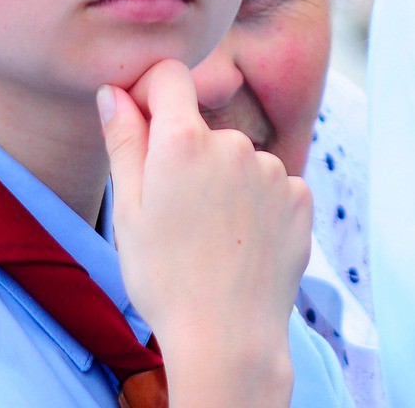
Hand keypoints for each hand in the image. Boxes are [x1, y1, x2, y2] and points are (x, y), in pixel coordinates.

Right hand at [100, 59, 309, 405]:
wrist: (227, 338)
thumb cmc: (164, 278)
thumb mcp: (128, 209)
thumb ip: (123, 140)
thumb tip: (113, 92)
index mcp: (183, 140)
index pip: (169, 76)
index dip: (152, 93)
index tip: (143, 126)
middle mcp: (234, 142)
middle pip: (203, 127)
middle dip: (188, 156)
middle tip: (176, 214)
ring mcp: (272, 169)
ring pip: (238, 159)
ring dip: (225, 182)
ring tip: (212, 237)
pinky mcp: (300, 196)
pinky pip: (270, 184)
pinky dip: (256, 204)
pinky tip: (242, 243)